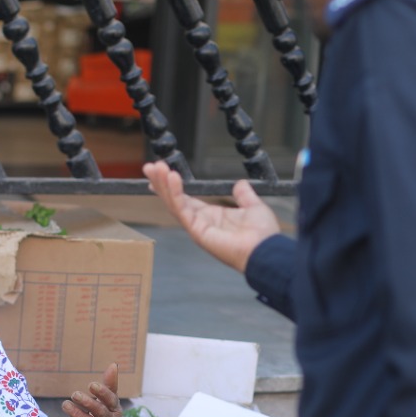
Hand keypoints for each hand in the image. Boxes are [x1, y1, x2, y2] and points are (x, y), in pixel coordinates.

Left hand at [62, 363, 121, 416]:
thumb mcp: (108, 402)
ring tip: (65, 404)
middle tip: (74, 394)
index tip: (91, 385)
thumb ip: (109, 385)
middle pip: (100, 412)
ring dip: (77, 414)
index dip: (102, 393)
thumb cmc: (103, 416)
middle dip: (88, 403)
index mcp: (116, 410)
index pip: (111, 400)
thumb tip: (113, 365)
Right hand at [143, 162, 279, 273]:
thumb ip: (244, 196)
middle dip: (160, 183)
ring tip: (154, 167)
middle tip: (149, 166)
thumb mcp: (253, 207)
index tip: (161, 173)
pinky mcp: (196, 231)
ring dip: (163, 185)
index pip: (185, 199)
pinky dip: (175, 193)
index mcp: (211, 217)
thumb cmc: (262, 235)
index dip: (172, 186)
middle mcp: (201, 222)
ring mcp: (197, 228)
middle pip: (174, 200)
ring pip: (173, 203)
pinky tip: (171, 177)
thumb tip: (240, 184)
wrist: (266, 250)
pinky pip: (182, 209)